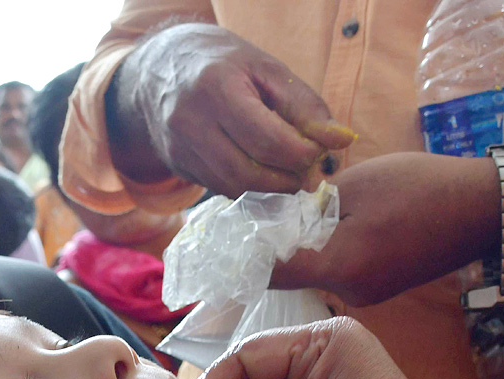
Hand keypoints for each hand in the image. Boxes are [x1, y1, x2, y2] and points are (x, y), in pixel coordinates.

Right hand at [107, 23, 352, 196]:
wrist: (161, 66)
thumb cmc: (224, 63)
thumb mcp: (268, 70)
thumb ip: (306, 107)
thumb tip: (342, 142)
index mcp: (217, 87)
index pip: (269, 141)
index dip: (303, 156)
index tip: (318, 152)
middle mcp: (190, 121)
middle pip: (249, 172)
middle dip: (287, 180)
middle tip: (307, 173)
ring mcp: (179, 148)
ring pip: (233, 187)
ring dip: (269, 190)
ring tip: (288, 174)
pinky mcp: (177, 166)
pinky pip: (219, 188)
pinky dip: (248, 187)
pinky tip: (261, 173)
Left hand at [269, 153, 499, 307]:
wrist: (484, 209)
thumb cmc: (422, 189)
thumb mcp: (356, 185)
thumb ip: (310, 207)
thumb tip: (279, 218)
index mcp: (340, 267)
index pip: (271, 272)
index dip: (246, 255)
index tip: (225, 238)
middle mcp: (349, 293)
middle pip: (292, 273)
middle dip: (277, 244)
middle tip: (263, 211)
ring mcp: (366, 295)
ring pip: (316, 270)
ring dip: (306, 244)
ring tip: (306, 209)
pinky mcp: (379, 289)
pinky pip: (339, 271)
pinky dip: (330, 250)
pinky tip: (340, 222)